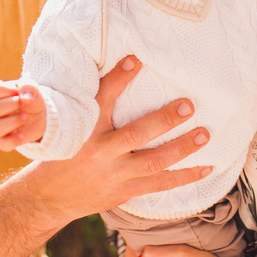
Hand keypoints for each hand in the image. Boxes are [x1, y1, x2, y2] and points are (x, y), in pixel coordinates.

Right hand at [0, 79, 46, 150]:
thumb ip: (28, 87)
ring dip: (14, 121)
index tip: (18, 91)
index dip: (8, 89)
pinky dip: (14, 140)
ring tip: (26, 116)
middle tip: (23, 104)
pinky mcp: (4, 140)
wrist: (39, 115)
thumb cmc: (30, 98)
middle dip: (12, 104)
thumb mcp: (32, 88)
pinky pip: (3, 144)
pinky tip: (23, 134)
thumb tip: (24, 98)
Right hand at [35, 57, 212, 220]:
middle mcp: (100, 152)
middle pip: (136, 135)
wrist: (50, 196)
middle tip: (188, 105)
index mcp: (84, 131)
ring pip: (153, 162)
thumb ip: (91, 105)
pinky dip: (186, 176)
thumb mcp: (68, 128)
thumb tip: (121, 68)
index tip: (136, 59)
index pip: (101, 100)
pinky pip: (160, 184)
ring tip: (204, 134)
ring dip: (182, 148)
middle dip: (164, 120)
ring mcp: (115, 174)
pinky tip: (207, 167)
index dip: (119, 79)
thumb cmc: (63, 154)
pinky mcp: (126, 191)